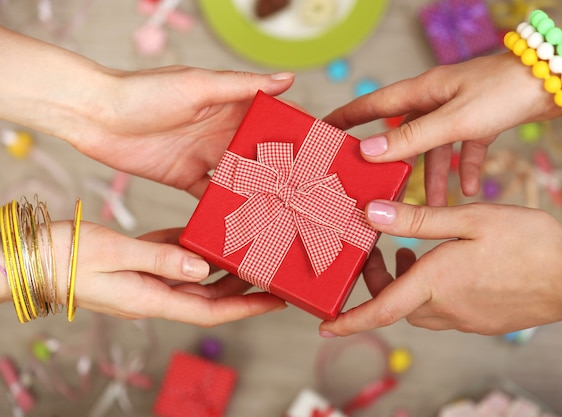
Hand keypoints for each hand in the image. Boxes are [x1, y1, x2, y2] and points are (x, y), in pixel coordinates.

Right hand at [54, 223, 285, 324]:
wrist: (30, 255)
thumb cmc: (65, 256)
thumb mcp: (117, 253)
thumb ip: (163, 259)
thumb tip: (204, 266)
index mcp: (151, 298)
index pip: (210, 309)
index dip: (246, 307)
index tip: (275, 300)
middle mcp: (152, 293)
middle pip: (207, 294)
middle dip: (241, 286)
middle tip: (270, 270)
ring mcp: (143, 280)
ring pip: (192, 275)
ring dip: (219, 266)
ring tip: (247, 250)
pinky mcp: (134, 264)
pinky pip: (170, 257)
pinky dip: (188, 247)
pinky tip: (204, 234)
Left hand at [65, 68, 294, 197]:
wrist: (96, 116)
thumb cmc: (144, 92)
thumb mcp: (198, 86)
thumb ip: (241, 87)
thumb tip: (287, 79)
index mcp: (228, 105)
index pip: (268, 118)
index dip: (291, 130)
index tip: (316, 146)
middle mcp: (220, 131)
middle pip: (258, 152)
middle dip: (280, 167)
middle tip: (305, 187)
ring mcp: (204, 156)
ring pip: (240, 176)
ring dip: (258, 189)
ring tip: (281, 207)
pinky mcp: (185, 177)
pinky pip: (211, 195)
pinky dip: (225, 205)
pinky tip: (243, 216)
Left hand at [319, 201, 561, 336]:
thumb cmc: (527, 243)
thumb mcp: (469, 220)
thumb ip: (418, 219)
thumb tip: (372, 214)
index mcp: (436, 283)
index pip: (381, 308)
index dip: (350, 320)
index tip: (325, 327)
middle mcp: (447, 308)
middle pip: (396, 304)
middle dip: (378, 283)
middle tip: (380, 252)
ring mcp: (465, 319)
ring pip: (419, 308)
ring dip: (405, 285)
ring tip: (409, 253)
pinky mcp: (481, 321)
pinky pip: (443, 311)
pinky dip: (429, 292)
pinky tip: (444, 265)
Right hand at [324, 54, 560, 205]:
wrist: (555, 81)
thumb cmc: (503, 90)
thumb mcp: (453, 119)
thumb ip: (412, 137)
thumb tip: (368, 152)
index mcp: (421, 92)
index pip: (372, 105)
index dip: (346, 118)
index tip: (324, 132)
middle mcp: (435, 100)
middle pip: (401, 133)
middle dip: (390, 160)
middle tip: (373, 182)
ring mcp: (457, 110)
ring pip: (435, 148)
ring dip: (433, 176)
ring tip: (431, 204)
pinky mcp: (480, 120)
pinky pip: (465, 149)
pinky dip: (465, 169)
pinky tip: (470, 189)